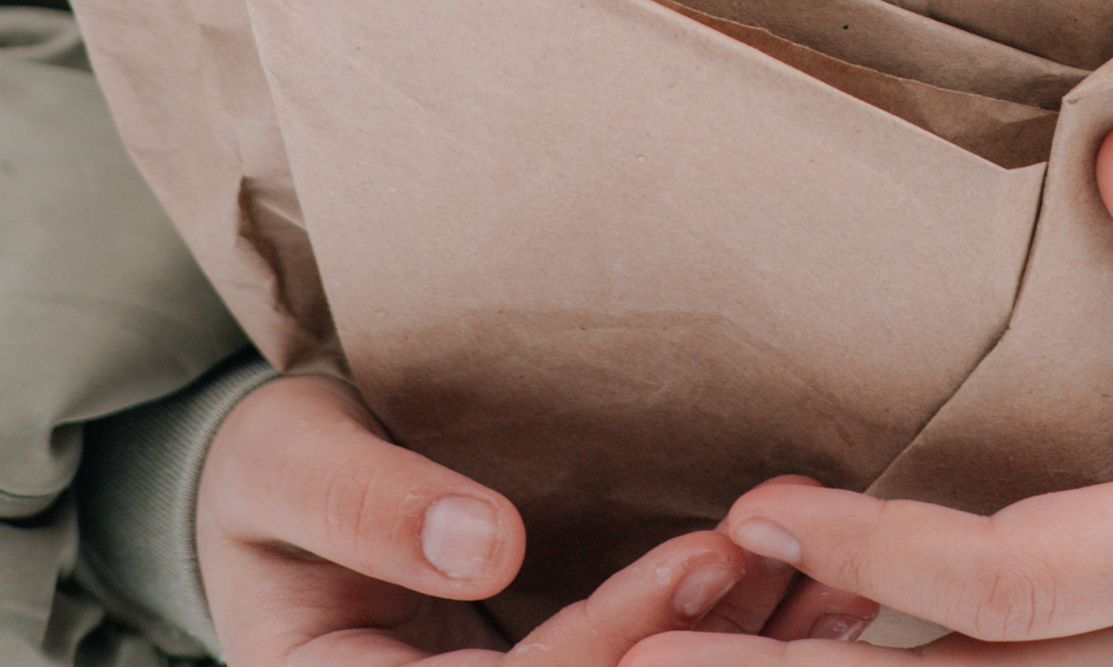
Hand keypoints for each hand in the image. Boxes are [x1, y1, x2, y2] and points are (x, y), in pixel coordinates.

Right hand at [195, 369, 787, 666]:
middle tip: (803, 574)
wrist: (275, 489)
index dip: (608, 638)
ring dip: (736, 655)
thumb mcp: (289, 465)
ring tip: (841, 588)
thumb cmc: (270, 468)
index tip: (702, 559)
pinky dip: (722, 639)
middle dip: (693, 652)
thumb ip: (367, 505)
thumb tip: (483, 547)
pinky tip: (811, 597)